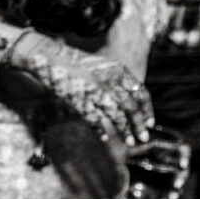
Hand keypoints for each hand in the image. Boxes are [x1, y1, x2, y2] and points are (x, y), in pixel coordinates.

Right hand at [10, 32, 152, 144]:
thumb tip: (131, 98)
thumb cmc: (75, 64)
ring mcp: (94, 90)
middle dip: (138, 124)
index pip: (139, 93)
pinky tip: (104, 137)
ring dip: (124, 130)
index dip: (146, 110)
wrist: (49, 56)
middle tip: (143, 138)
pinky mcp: (79, 99)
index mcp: (117, 71)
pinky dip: (100, 129)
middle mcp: (109, 81)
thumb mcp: (101, 67)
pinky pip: (94, 118)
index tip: (149, 123)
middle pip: (130, 107)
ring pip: (116, 115)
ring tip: (129, 142)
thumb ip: (116, 80)